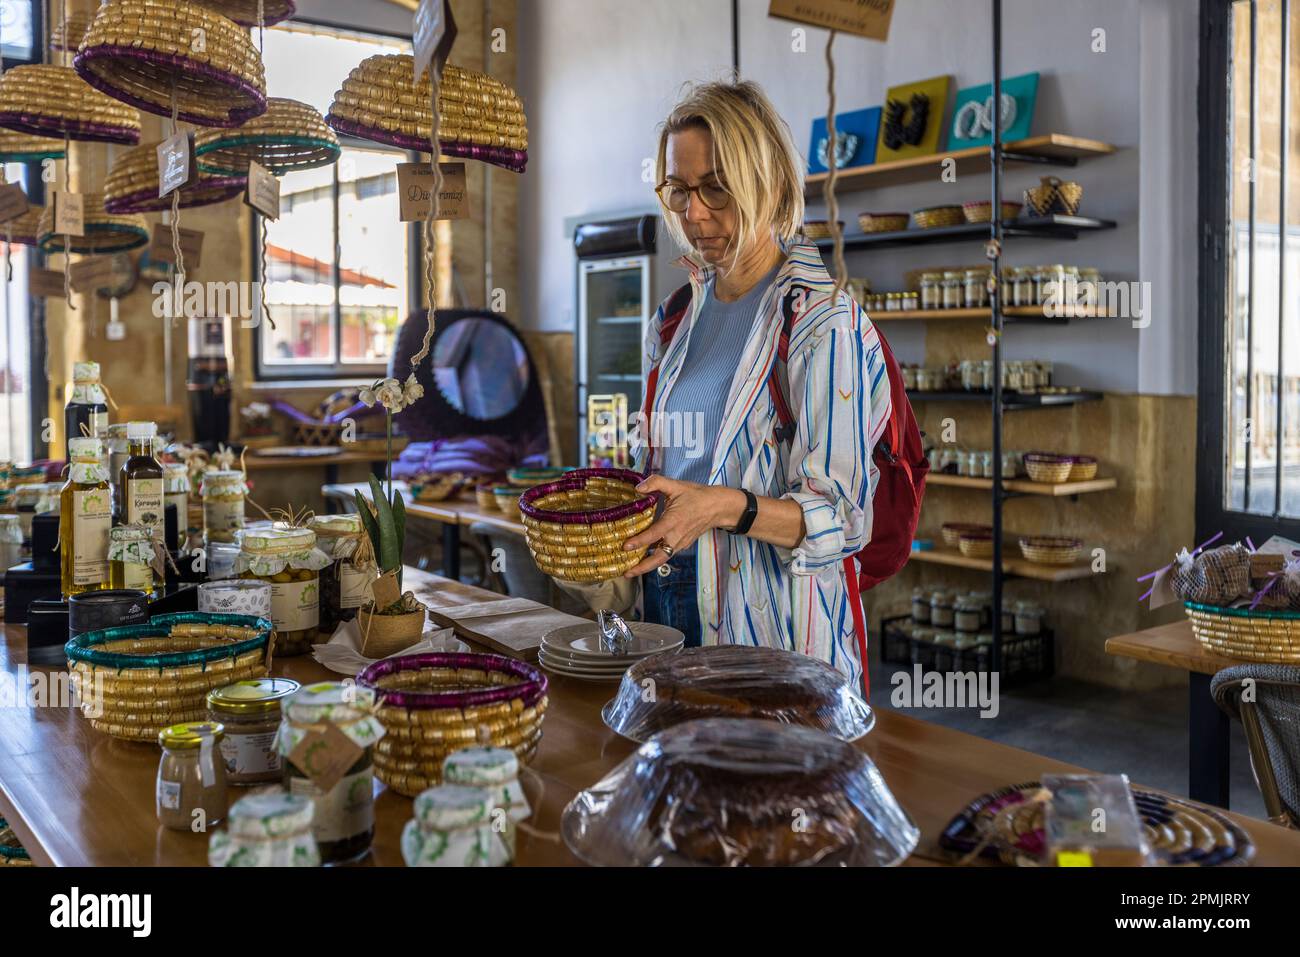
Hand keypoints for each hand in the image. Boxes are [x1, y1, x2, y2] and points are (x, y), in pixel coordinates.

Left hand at [621, 476, 744, 576]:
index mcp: (674, 521)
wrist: (718, 507)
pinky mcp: (683, 544)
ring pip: (662, 558)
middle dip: (642, 567)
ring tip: (631, 570)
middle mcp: (677, 536)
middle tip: (627, 573)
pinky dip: (655, 558)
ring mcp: (681, 542)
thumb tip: (638, 487)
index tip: (625, 546)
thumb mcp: (676, 485)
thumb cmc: (697, 496)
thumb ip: (656, 483)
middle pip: (658, 557)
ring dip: (647, 566)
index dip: (639, 541)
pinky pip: (667, 554)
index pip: (654, 534)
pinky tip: (644, 558)